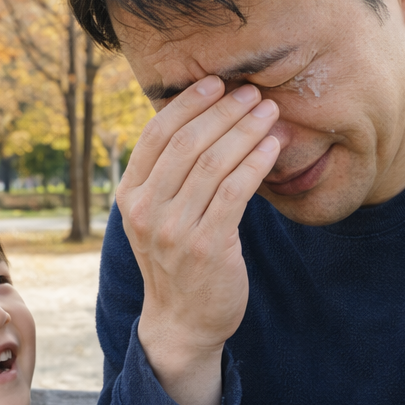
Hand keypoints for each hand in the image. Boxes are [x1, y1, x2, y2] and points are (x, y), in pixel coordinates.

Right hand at [118, 76, 279, 404]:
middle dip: (224, 111)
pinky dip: (256, 163)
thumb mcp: (159, 218)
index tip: (216, 83)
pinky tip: (272, 148)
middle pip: (188, 143)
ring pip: (214, 163)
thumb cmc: (177, 262)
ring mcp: (175, 230)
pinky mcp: (207, 246)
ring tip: (269, 113)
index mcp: (131, 196)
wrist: (183, 321)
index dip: (187, 103)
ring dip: (246, 131)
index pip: (156, 135)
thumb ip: (169, 177)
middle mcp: (147, 211)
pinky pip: (236, 192)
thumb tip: (201, 121)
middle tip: (252, 92)